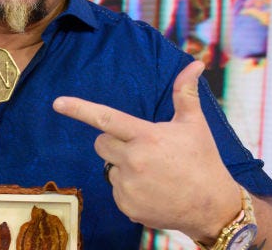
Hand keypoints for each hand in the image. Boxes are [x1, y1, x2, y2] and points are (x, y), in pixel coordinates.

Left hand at [52, 60, 239, 239]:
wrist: (213, 207)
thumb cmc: (203, 160)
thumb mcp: (194, 125)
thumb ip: (185, 93)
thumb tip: (196, 64)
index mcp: (146, 136)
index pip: (106, 118)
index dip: (80, 109)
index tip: (58, 103)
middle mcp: (133, 160)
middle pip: (102, 144)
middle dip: (115, 144)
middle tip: (143, 150)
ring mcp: (128, 185)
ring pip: (109, 168)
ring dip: (124, 168)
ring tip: (153, 174)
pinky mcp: (126, 205)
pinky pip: (116, 191)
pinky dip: (129, 191)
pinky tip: (152, 192)